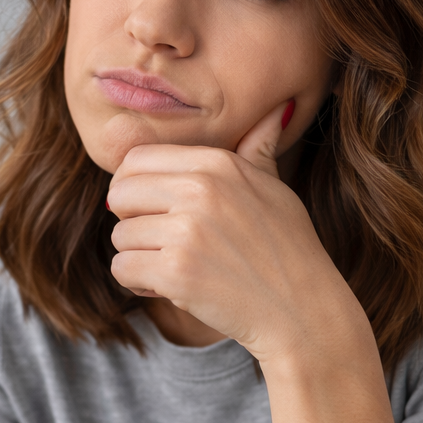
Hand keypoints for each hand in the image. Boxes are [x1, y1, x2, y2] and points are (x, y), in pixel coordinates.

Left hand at [107, 100, 370, 367]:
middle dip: (130, 220)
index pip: (136, 160)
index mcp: (217, 163)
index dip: (134, 187)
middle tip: (159, 239)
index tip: (152, 209)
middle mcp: (199, 190)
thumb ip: (258, 149)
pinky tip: (167, 286)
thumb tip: (276, 110)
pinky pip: (123, 268)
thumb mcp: (276, 189)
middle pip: (119, 193)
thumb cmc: (290, 251)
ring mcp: (187, 231)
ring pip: (119, 235)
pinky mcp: (176, 271)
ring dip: (138, 256)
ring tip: (173, 265)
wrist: (304, 312)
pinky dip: (138, 282)